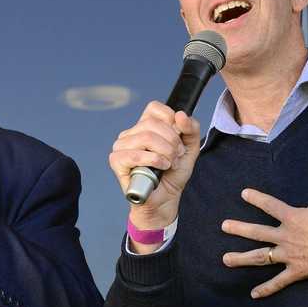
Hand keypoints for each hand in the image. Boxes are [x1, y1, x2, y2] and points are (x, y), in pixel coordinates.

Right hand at [108, 102, 202, 236]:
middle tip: (176, 156)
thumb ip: (190, 129)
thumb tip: (180, 115)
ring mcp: (121, 146)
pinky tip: (160, 167)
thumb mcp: (189, 148)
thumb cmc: (172, 174)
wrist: (165, 199)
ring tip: (169, 164)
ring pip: (146, 137)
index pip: (154, 108)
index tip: (178, 138)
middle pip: (153, 123)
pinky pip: (136, 154)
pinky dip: (154, 160)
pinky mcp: (117, 160)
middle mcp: (130, 133)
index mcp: (144, 126)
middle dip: (172, 141)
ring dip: (165, 152)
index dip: (171, 120)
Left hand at [220, 154, 307, 298]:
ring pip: (261, 257)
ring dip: (242, 259)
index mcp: (293, 218)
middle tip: (224, 226)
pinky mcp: (297, 271)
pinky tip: (254, 294)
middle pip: (258, 232)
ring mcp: (289, 256)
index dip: (257, 198)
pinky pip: (279, 281)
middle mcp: (286, 237)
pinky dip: (267, 288)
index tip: (243, 193)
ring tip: (225, 260)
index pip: (270, 206)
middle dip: (239, 228)